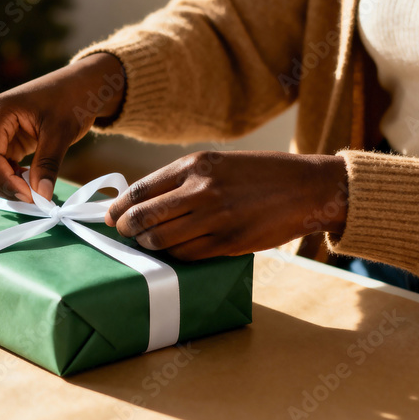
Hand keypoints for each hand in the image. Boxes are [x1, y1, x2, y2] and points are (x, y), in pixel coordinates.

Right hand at [0, 53, 125, 201]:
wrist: (79, 86)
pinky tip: (29, 180)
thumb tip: (40, 197)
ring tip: (32, 190)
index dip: (5, 182)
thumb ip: (48, 165)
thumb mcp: (61, 133)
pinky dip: (8, 177)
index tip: (31, 198)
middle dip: (1, 186)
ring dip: (4, 184)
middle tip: (32, 199)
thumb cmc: (71, 100)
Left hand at [104, 151, 348, 259]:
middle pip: (144, 218)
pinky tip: (175, 251)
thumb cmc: (259, 175)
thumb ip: (182, 180)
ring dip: (148, 245)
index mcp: (195, 165)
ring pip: (161, 241)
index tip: (112, 216)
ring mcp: (215, 218)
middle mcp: (201, 190)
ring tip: (148, 243)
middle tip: (125, 233)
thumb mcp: (218, 163)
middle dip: (127, 229)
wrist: (306, 188)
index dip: (120, 207)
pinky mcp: (228, 243)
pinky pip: (187, 255)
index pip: (140, 190)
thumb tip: (144, 201)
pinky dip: (174, 255)